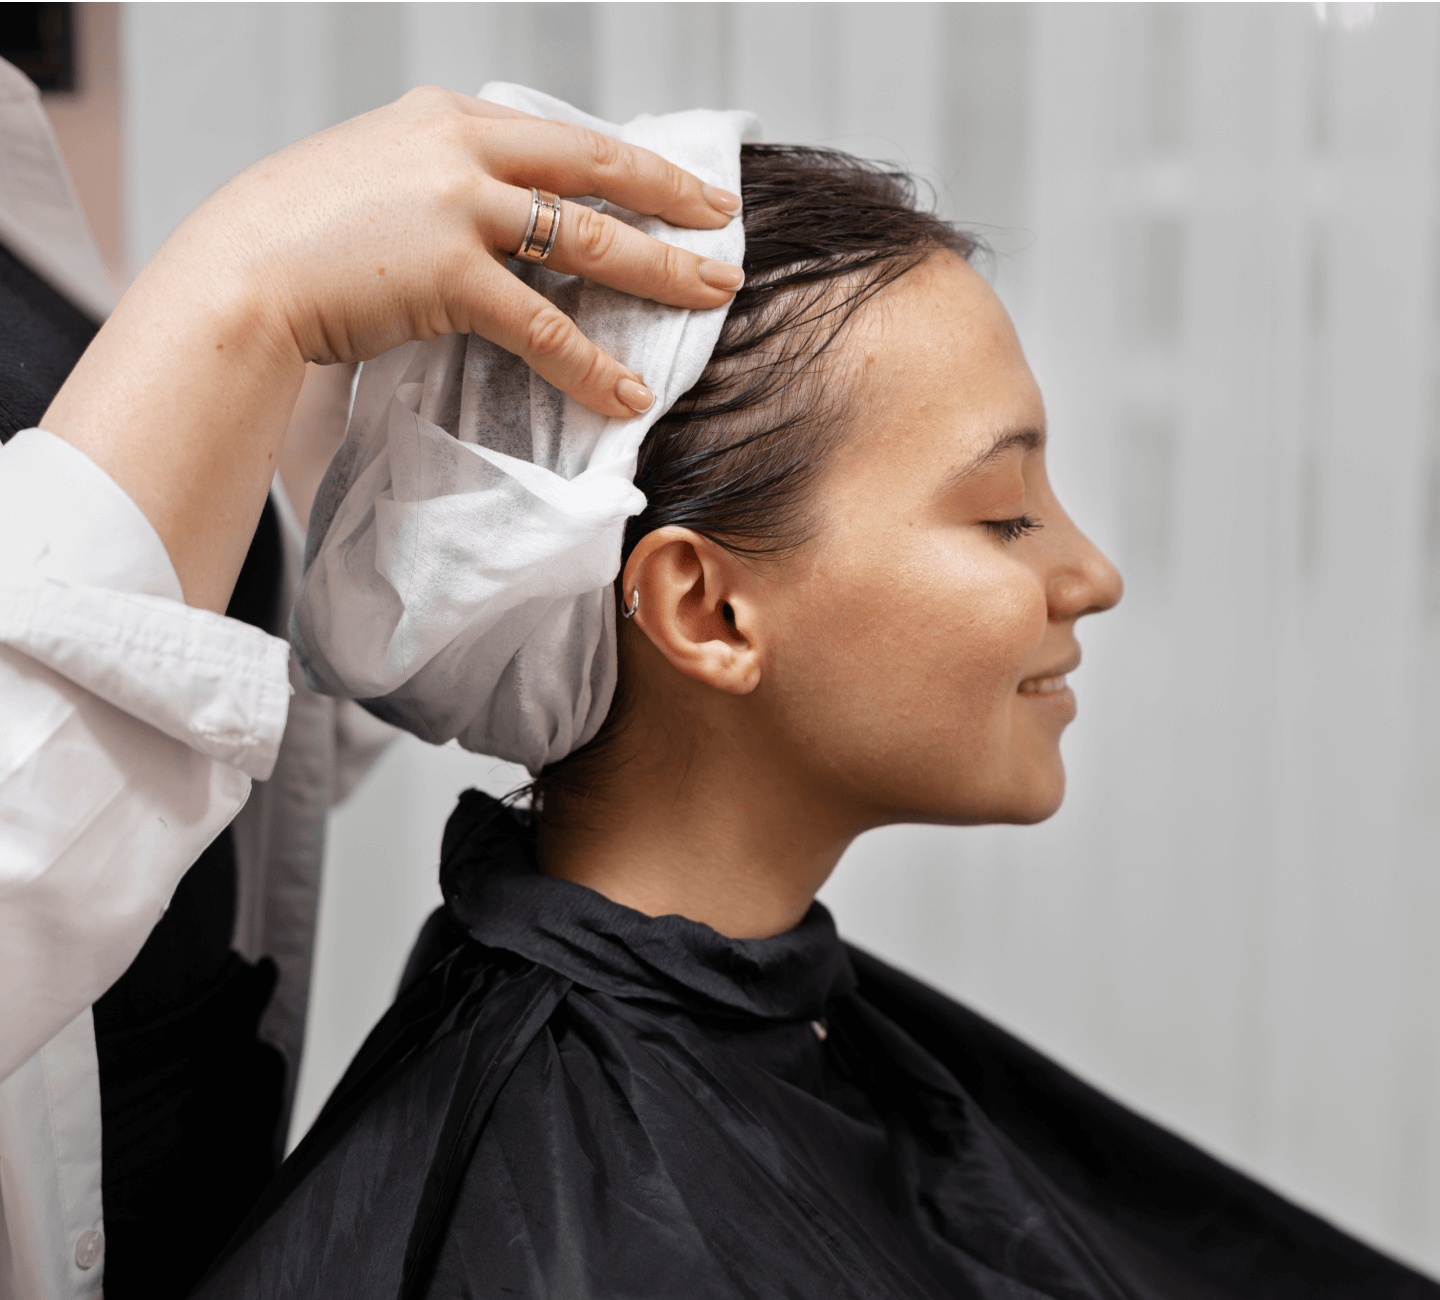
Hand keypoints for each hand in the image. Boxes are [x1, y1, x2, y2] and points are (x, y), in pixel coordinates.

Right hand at [200, 87, 744, 416]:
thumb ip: (437, 184)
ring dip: (659, 271)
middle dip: (669, 197)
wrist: (236, 269)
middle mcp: (461, 147)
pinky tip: (628, 394)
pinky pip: (543, 326)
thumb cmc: (296, 232)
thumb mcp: (374, 176)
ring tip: (712, 297)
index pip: (560, 137)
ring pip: (588, 240)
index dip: (625, 161)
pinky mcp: (449, 272)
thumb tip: (493, 221)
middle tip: (722, 221)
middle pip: (594, 169)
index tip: (670, 181)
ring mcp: (458, 205)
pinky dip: (591, 365)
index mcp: (446, 118)